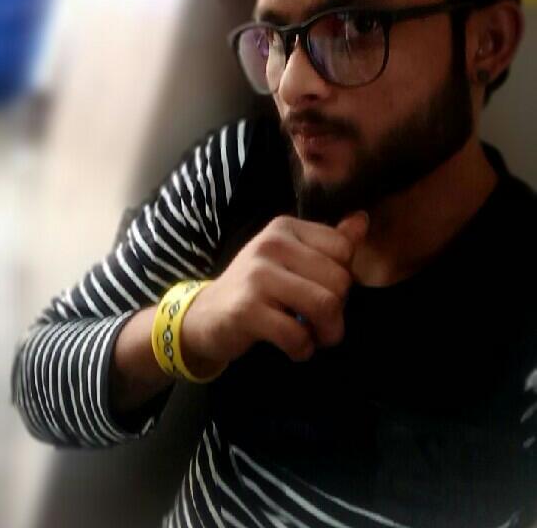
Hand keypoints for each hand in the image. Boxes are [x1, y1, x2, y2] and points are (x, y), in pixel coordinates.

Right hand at [180, 212, 368, 375]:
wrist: (204, 315)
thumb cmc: (256, 287)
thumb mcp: (291, 258)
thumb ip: (329, 242)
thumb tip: (363, 220)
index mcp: (285, 228)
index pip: (344, 249)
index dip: (343, 278)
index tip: (323, 291)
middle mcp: (271, 244)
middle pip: (340, 280)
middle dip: (338, 311)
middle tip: (320, 322)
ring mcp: (257, 276)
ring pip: (325, 305)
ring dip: (327, 333)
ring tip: (313, 337)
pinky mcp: (247, 309)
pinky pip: (297, 335)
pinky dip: (303, 349)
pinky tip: (294, 348)